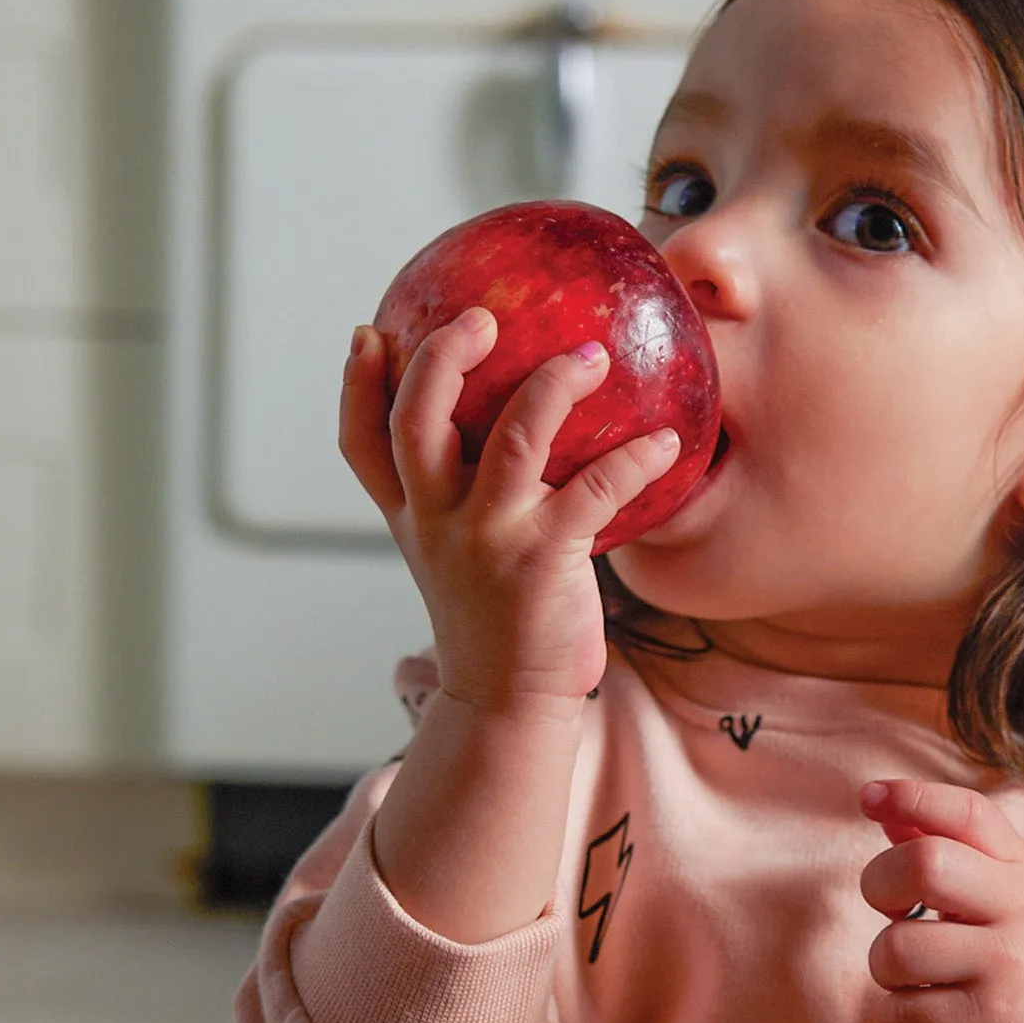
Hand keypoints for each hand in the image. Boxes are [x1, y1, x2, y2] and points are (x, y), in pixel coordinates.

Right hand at [339, 310, 681, 713]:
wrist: (507, 705)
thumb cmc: (497, 625)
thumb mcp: (456, 563)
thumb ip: (462, 505)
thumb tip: (505, 441)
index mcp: (411, 519)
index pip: (361, 443)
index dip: (356, 385)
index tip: (366, 333)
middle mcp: (439, 521)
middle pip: (418, 419)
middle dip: (443, 358)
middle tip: (481, 317)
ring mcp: (489, 539)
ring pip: (512, 438)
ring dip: (553, 386)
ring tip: (591, 356)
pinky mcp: (545, 561)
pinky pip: (594, 490)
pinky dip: (634, 459)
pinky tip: (667, 442)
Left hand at [858, 779, 1023, 1022]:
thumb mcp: (1010, 886)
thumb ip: (948, 846)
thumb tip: (881, 807)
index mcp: (1020, 865)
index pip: (966, 811)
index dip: (910, 796)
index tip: (869, 798)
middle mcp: (1018, 905)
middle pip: (923, 865)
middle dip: (879, 883)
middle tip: (892, 910)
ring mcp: (1006, 964)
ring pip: (897, 949)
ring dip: (885, 966)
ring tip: (915, 975)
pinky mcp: (990, 1021)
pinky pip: (902, 1012)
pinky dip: (896, 1016)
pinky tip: (926, 1011)